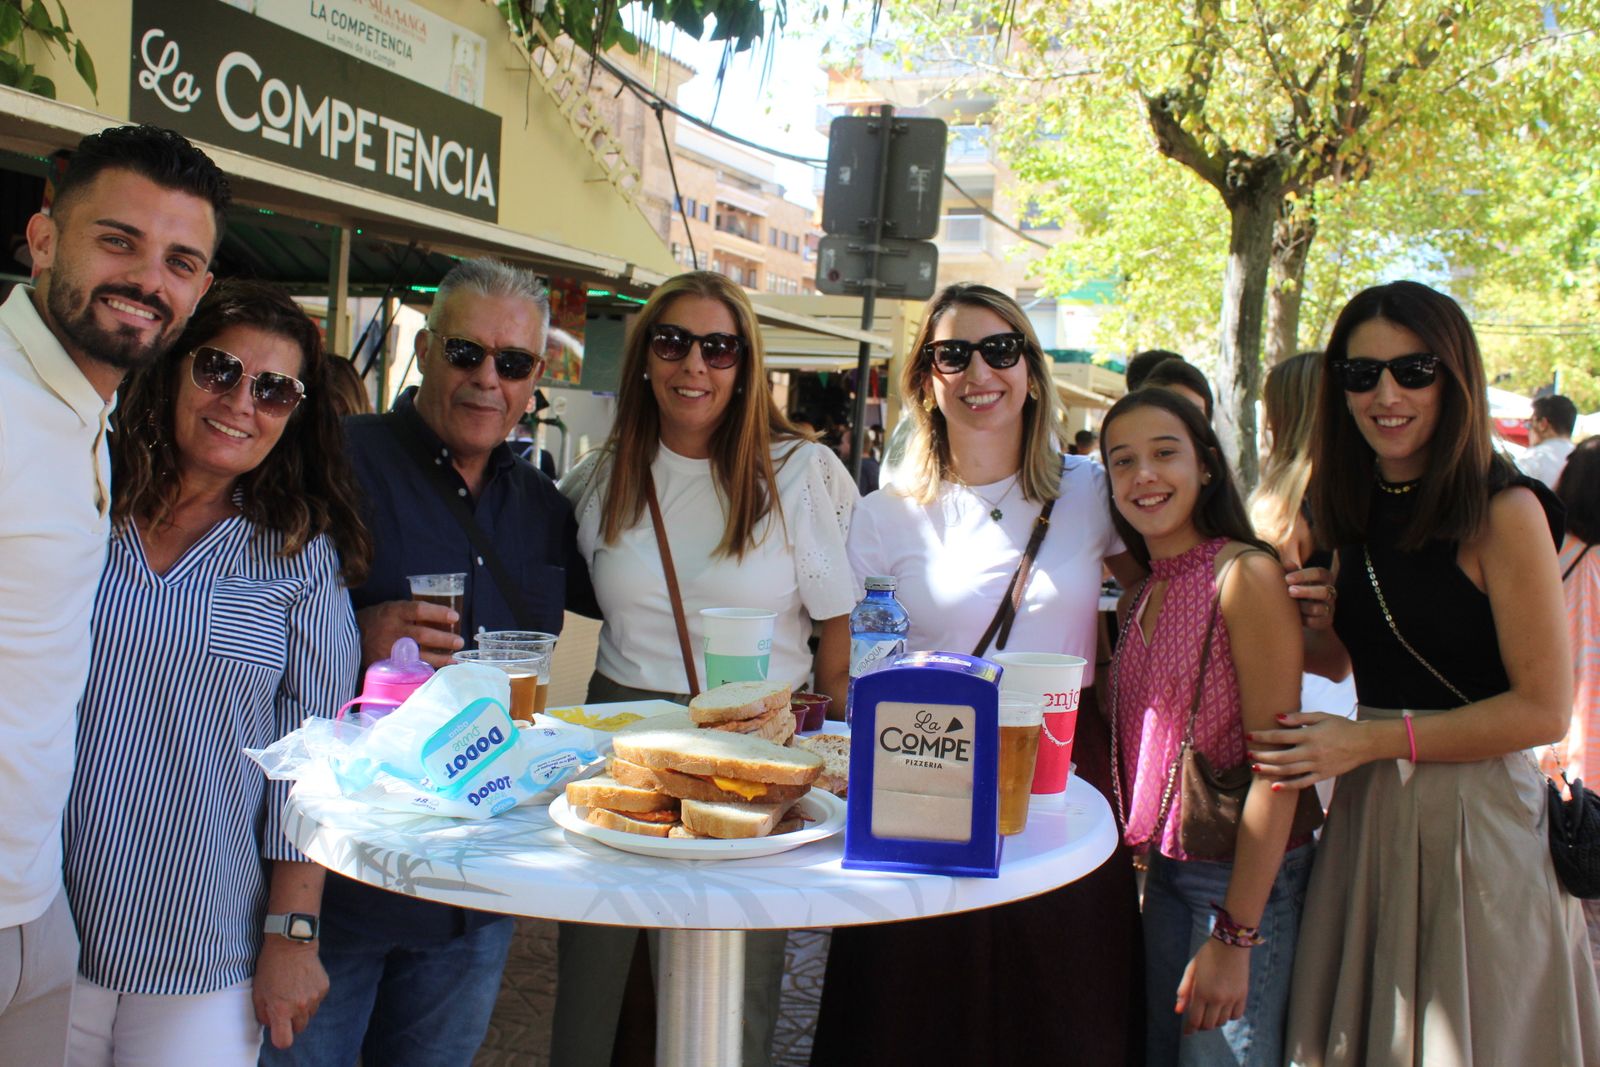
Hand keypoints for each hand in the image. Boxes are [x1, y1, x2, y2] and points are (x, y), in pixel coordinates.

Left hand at [253, 936, 327, 1049]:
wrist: (291, 943)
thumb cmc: (270, 967)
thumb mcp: (258, 992)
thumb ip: (263, 1014)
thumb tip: (272, 1024)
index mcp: (281, 1010)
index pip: (284, 1041)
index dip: (280, 1038)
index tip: (278, 1029)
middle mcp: (300, 1006)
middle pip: (299, 1028)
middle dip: (291, 1021)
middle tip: (285, 1005)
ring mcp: (315, 997)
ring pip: (309, 1014)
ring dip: (302, 1008)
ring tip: (294, 990)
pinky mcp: (324, 987)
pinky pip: (318, 1000)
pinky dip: (311, 995)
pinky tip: (303, 981)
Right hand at [357, 600, 461, 668]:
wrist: (353, 637)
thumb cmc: (378, 619)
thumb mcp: (392, 608)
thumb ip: (413, 613)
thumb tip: (443, 618)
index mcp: (394, 612)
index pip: (419, 610)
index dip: (438, 613)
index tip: (455, 617)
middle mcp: (393, 630)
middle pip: (422, 634)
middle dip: (444, 639)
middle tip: (459, 641)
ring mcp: (390, 648)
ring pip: (419, 654)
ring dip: (440, 657)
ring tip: (455, 659)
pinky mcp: (388, 663)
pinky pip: (411, 667)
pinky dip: (426, 668)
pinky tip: (439, 669)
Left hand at [1175, 937, 1249, 1034]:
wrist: (1231, 944)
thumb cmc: (1207, 955)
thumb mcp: (1191, 970)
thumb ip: (1184, 991)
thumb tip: (1178, 1011)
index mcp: (1202, 992)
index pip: (1195, 1020)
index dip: (1190, 1028)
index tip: (1187, 1032)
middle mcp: (1217, 998)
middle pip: (1209, 1024)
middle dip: (1201, 1024)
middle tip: (1198, 1019)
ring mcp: (1232, 998)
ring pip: (1222, 1021)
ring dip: (1214, 1020)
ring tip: (1210, 1011)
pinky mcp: (1243, 995)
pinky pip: (1236, 1015)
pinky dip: (1229, 1016)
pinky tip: (1224, 1009)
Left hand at [1248, 711, 1371, 788]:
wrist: (1364, 743)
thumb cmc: (1341, 726)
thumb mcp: (1321, 716)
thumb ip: (1299, 718)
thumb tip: (1277, 717)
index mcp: (1309, 735)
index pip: (1279, 736)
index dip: (1262, 736)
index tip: (1249, 736)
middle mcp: (1311, 752)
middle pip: (1280, 756)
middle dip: (1262, 756)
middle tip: (1248, 754)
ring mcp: (1317, 765)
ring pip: (1288, 771)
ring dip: (1269, 770)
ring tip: (1255, 768)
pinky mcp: (1322, 775)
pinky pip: (1302, 782)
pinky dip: (1288, 786)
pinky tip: (1274, 787)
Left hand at [1285, 566, 1336, 630]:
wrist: (1305, 613)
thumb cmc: (1299, 590)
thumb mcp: (1295, 580)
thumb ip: (1291, 571)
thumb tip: (1286, 563)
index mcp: (1324, 578)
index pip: (1319, 573)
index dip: (1304, 575)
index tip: (1287, 579)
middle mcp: (1330, 592)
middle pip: (1323, 591)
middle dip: (1306, 591)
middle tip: (1290, 591)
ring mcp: (1330, 607)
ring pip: (1320, 608)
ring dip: (1303, 607)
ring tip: (1292, 606)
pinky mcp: (1326, 621)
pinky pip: (1317, 622)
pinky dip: (1305, 620)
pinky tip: (1296, 618)